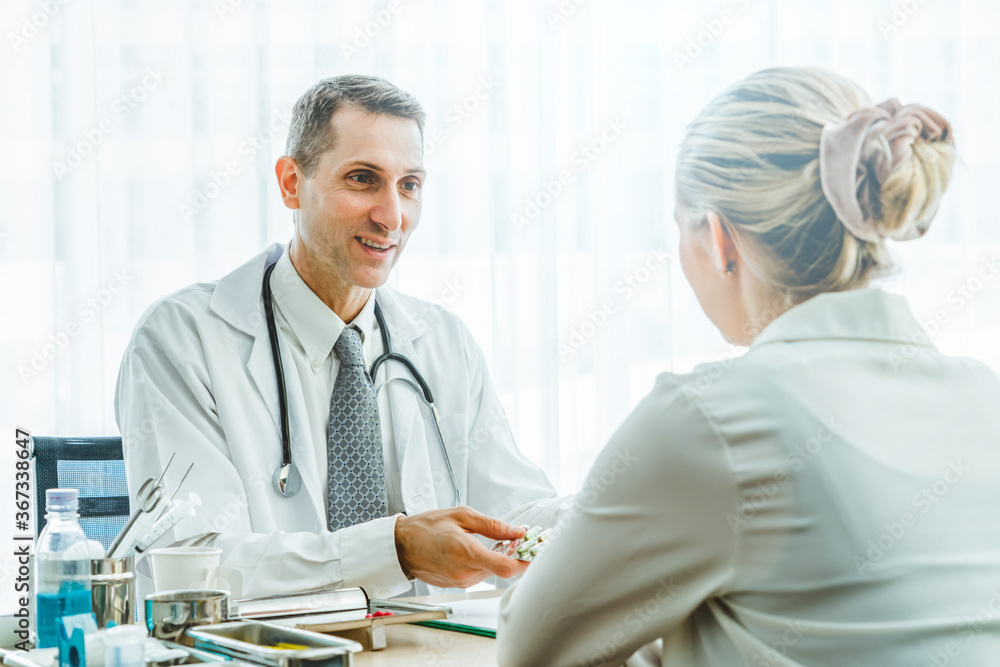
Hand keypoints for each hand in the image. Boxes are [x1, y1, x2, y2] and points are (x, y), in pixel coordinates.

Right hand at [394, 506, 529, 587]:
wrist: (401, 546)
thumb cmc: (426, 528)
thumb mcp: (461, 516)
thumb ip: (492, 525)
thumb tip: (516, 530)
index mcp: (467, 553)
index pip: (505, 567)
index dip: (525, 563)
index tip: (535, 554)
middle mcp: (465, 572)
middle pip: (501, 570)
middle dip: (512, 556)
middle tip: (517, 540)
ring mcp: (461, 582)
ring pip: (491, 573)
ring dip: (496, 559)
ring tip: (491, 542)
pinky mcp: (457, 585)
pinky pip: (479, 575)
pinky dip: (483, 564)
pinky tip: (477, 551)